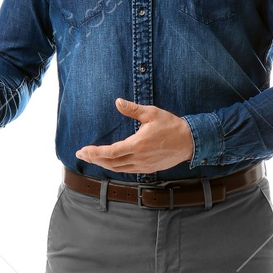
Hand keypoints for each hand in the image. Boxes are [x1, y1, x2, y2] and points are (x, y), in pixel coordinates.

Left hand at [76, 98, 193, 172]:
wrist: (190, 142)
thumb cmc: (171, 126)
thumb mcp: (152, 113)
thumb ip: (133, 109)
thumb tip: (117, 102)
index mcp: (137, 145)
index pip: (110, 152)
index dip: (94, 153)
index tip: (82, 150)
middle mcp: (138, 158)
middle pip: (110, 163)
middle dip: (94, 159)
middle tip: (82, 154)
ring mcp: (143, 165)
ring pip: (118, 169)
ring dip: (103, 164)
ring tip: (93, 159)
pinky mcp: (148, 168)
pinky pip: (127, 170)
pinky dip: (116, 167)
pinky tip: (111, 163)